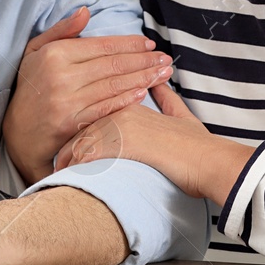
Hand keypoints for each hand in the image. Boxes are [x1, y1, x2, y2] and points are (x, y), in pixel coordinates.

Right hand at [3, 7, 171, 185]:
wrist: (18, 131)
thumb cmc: (30, 86)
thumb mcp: (36, 51)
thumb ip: (62, 31)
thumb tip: (86, 12)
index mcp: (55, 54)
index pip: (102, 46)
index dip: (130, 44)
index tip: (149, 44)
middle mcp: (62, 76)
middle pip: (113, 65)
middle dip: (144, 60)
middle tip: (165, 58)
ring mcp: (67, 101)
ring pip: (114, 86)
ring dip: (143, 79)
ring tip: (163, 74)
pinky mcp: (72, 123)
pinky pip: (106, 109)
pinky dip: (126, 100)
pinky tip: (143, 93)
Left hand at [55, 84, 252, 204]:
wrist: (210, 161)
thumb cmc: (197, 145)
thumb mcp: (180, 115)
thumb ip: (166, 98)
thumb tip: (160, 84)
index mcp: (130, 102)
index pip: (92, 112)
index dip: (77, 132)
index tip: (67, 148)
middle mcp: (120, 109)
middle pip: (79, 127)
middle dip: (65, 147)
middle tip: (54, 165)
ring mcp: (120, 125)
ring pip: (79, 142)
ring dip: (65, 161)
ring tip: (56, 177)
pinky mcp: (121, 143)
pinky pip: (87, 156)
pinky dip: (74, 169)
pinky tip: (67, 180)